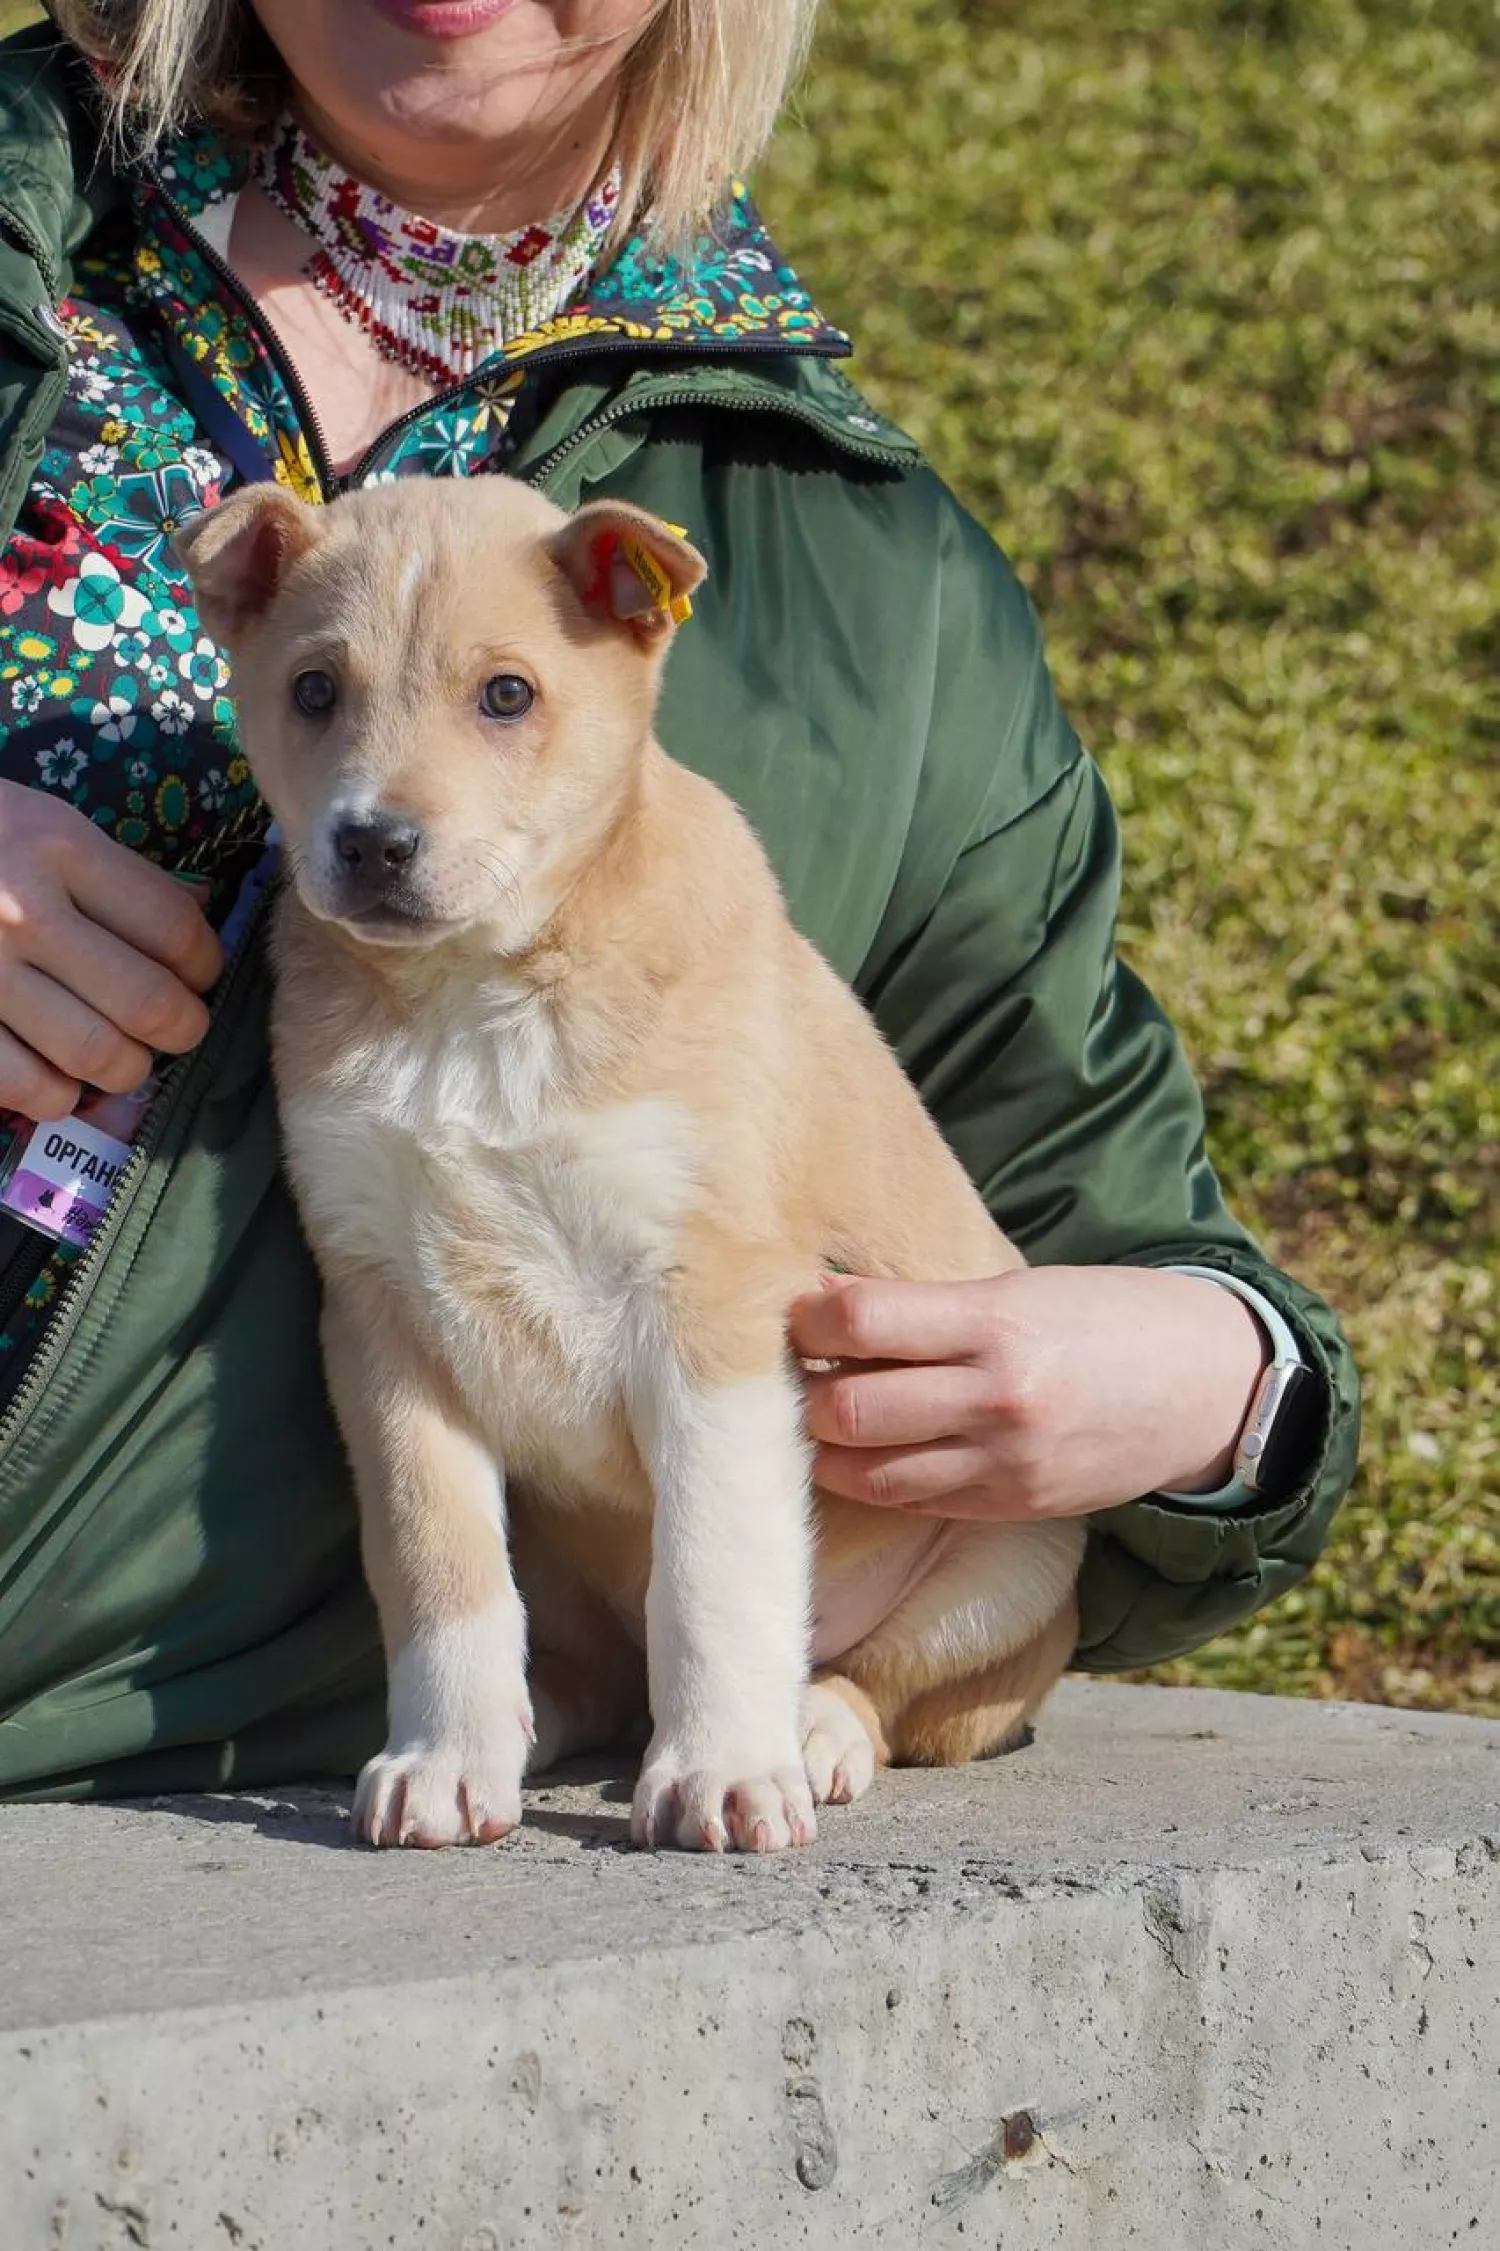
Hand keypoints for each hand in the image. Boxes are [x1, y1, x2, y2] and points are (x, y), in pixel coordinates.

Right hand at [0, 781, 221, 1118]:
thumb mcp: (44, 823)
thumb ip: (121, 874)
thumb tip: (201, 913)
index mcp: (60, 848)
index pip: (175, 931)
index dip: (205, 967)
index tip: (197, 975)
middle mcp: (23, 911)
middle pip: (150, 1004)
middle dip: (182, 1029)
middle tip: (175, 1028)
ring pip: (98, 1055)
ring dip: (126, 1069)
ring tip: (121, 1055)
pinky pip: (26, 1086)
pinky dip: (58, 1096)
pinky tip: (59, 1078)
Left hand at [790, 1266, 1271, 1519]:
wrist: (1207, 1388)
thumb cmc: (1106, 1318)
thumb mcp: (1022, 1287)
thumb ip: (928, 1305)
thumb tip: (825, 1302)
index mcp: (997, 1323)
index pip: (861, 1322)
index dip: (809, 1317)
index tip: (800, 1310)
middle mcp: (996, 1399)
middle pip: (847, 1408)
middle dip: (804, 1389)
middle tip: (799, 1368)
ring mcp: (1003, 1464)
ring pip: (864, 1472)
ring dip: (826, 1444)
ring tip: (823, 1414)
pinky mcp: (1010, 1507)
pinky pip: (910, 1500)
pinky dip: (872, 1477)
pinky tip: (864, 1450)